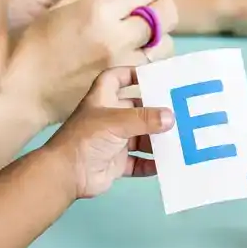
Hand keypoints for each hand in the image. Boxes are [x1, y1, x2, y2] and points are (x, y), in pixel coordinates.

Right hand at [10, 0, 177, 123]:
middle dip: (162, 5)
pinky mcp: (121, 89)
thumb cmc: (22, 41)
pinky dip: (149, 61)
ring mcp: (122, 67)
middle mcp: (117, 37)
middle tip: (152, 4)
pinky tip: (135, 57)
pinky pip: (150, 71)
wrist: (16, 90)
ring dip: (158, 36)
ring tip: (142, 34)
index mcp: (98, 9)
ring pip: (164, 47)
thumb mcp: (43, 1)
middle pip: (165, 16)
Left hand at [44, 67, 173, 199]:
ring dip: (156, 140)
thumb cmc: (87, 138)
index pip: (114, 78)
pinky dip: (150, 164)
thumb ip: (145, 119)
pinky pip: (138, 162)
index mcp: (102, 101)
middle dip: (154, 112)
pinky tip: (166, 164)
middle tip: (178, 112)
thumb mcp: (116, 122)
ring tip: (179, 139)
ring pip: (140, 138)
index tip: (152, 76)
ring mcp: (112, 142)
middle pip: (135, 110)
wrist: (67, 174)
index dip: (130, 73)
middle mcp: (108, 119)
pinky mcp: (116, 163)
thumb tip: (171, 118)